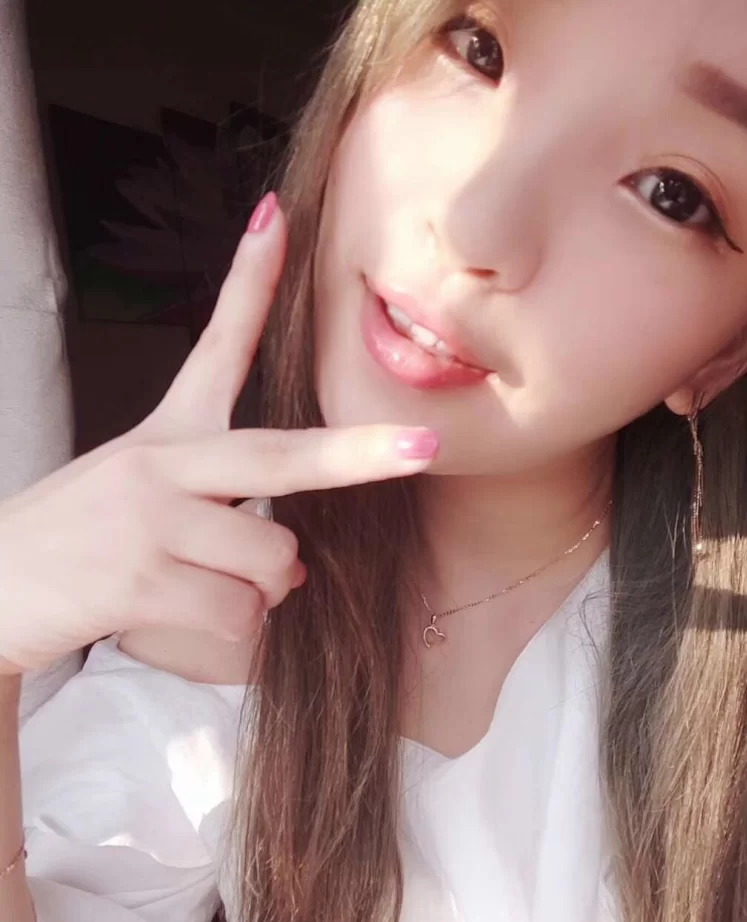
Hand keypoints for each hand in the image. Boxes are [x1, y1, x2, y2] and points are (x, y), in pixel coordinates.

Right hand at [0, 194, 438, 674]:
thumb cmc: (75, 545)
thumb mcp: (133, 493)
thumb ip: (219, 513)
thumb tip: (298, 563)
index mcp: (161, 435)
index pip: (212, 347)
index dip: (249, 281)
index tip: (280, 218)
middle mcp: (158, 464)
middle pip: (281, 455)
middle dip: (360, 454)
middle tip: (424, 447)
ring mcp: (149, 519)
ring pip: (272, 562)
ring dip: (260, 592)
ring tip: (199, 588)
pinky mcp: (139, 579)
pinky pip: (238, 615)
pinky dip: (231, 630)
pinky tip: (178, 617)